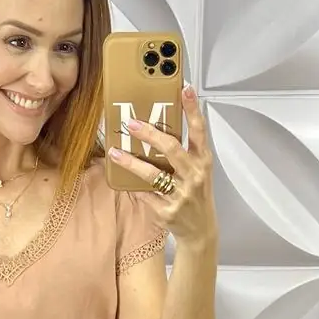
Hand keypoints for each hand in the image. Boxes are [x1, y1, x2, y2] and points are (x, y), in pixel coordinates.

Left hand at [109, 85, 216, 249]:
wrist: (201, 231)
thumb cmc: (196, 195)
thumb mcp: (198, 172)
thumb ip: (184, 153)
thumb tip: (157, 129)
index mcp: (203, 161)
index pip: (199, 131)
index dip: (192, 109)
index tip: (185, 88)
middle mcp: (194, 176)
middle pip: (172, 149)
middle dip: (151, 134)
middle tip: (131, 123)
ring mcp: (181, 194)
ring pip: (153, 174)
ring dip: (131, 163)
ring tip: (115, 152)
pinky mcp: (168, 211)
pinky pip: (145, 195)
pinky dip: (132, 188)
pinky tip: (121, 181)